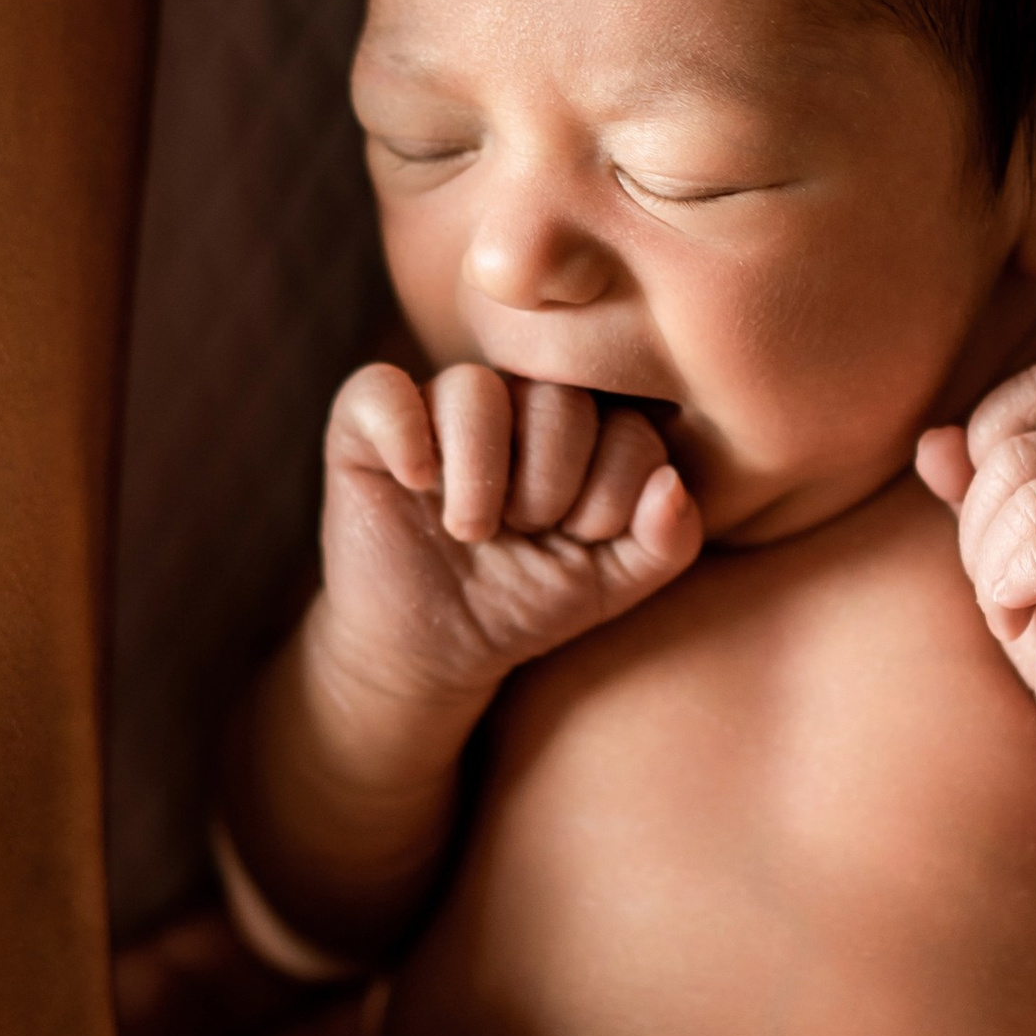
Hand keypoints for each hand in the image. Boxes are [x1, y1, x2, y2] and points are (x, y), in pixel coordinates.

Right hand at [316, 362, 700, 720]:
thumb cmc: (523, 602)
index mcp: (581, 427)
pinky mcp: (366, 422)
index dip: (610, 499)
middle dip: (550, 489)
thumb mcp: (608, 585)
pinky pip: (381, 390)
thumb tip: (669, 484)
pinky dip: (404, 436)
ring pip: (474, 387)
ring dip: (482, 477)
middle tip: (521, 534)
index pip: (627, 428)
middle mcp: (513, 400)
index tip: (575, 542)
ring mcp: (438, 405)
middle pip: (558, 400)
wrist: (431, 648)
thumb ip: (663, 542)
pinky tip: (416, 485)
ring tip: (470, 531)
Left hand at [917, 361, 1035, 777]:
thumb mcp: (1002, 555)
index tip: (990, 523)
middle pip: (1018, 455)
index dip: (989, 447)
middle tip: (994, 590)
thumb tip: (930, 442)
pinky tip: (1023, 617)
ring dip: (998, 567)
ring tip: (1011, 612)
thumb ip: (970, 494)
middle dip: (978, 530)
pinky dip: (1029, 579)